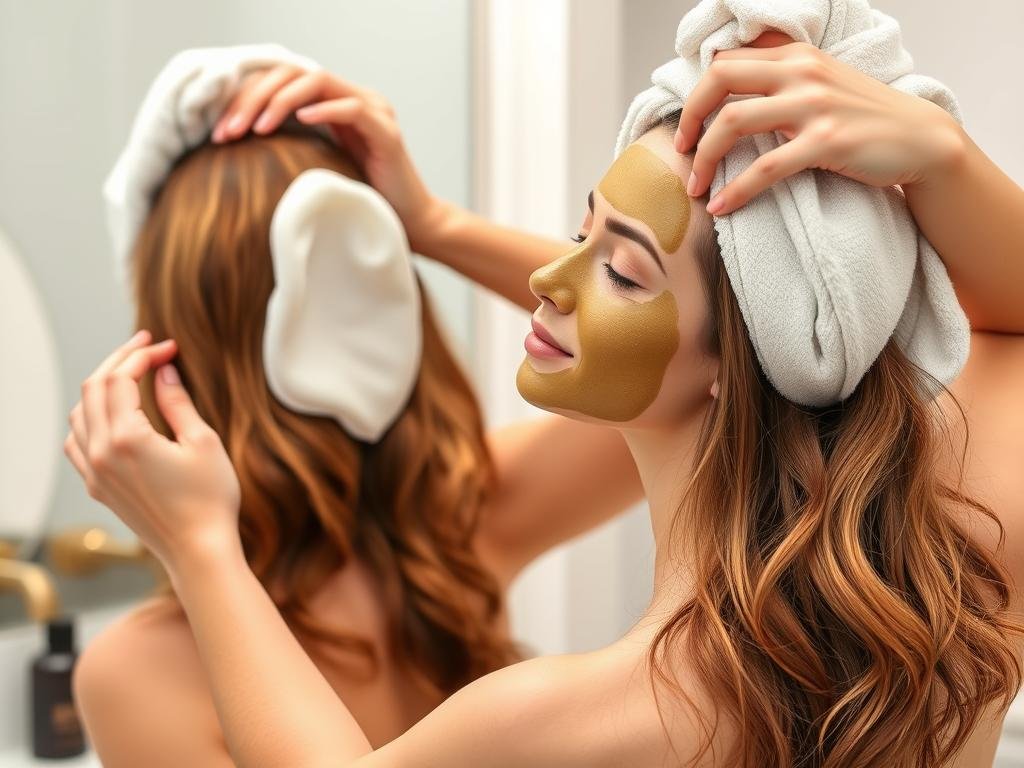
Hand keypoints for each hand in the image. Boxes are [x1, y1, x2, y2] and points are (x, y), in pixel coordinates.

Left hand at [64, 331, 241, 573]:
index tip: (169, 347)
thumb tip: (163, 371)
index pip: (121, 378)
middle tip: (147, 346)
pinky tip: (111, 413)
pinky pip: (77, 441)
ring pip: (80, 412)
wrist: (198, 551)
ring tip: (131, 373)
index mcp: (127, 439)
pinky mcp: (97, 486)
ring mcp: (93, 472)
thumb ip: (178, 402)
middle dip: (120, 360)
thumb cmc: (209, 499)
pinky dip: (89, 417)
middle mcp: (101, 453)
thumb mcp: (203, 442)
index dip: (144, 355)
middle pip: (94, 387)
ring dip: (102, 385)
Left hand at [211, 66, 447, 250]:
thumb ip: (291, 151)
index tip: (219, 132)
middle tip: (229, 130)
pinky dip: (325, 111)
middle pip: (295, 74)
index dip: (247, 99)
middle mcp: (355, 100)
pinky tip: (300, 122)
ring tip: (257, 127)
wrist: (410, 226)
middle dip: (254, 98)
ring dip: (281, 101)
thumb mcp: (317, 173)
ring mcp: (374, 112)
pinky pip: (353, 109)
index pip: (283, 81)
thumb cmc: (363, 204)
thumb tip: (238, 154)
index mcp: (334, 106)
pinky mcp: (387, 133)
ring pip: (318, 82)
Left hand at [676, 34, 963, 214]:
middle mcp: (801, 72)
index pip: (725, 63)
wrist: (920, 139)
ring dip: (703, 160)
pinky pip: (764, 168)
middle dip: (689, 119)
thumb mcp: (821, 82)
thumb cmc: (862, 116)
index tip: (687, 130)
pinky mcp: (826, 141)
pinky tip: (721, 207)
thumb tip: (727, 76)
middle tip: (680, 152)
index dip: (696, 97)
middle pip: (719, 81)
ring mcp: (814, 105)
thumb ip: (780, 76)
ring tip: (695, 187)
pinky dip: (734, 190)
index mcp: (795, 56)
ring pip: (733, 123)